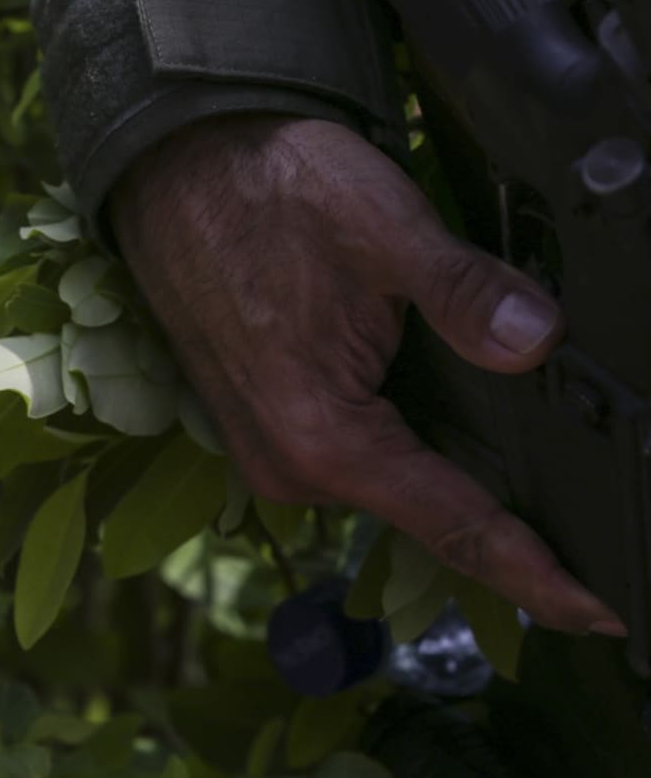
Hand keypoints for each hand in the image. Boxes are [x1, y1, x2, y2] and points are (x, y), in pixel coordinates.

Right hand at [110, 114, 625, 636]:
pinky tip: (433, 401)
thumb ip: (465, 294)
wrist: (177, 165)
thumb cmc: (264, 191)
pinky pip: (352, 453)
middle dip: (501, 517)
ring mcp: (267, 445)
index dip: (533, 574)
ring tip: (516, 448)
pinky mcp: (262, 418)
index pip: (451, 526)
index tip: (600, 612)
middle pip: (422, 512)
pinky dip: (403, 439)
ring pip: (388, 479)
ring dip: (448, 467)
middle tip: (583, 512)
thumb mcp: (383, 229)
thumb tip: (537, 342)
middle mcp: (288, 463)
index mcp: (319, 437)